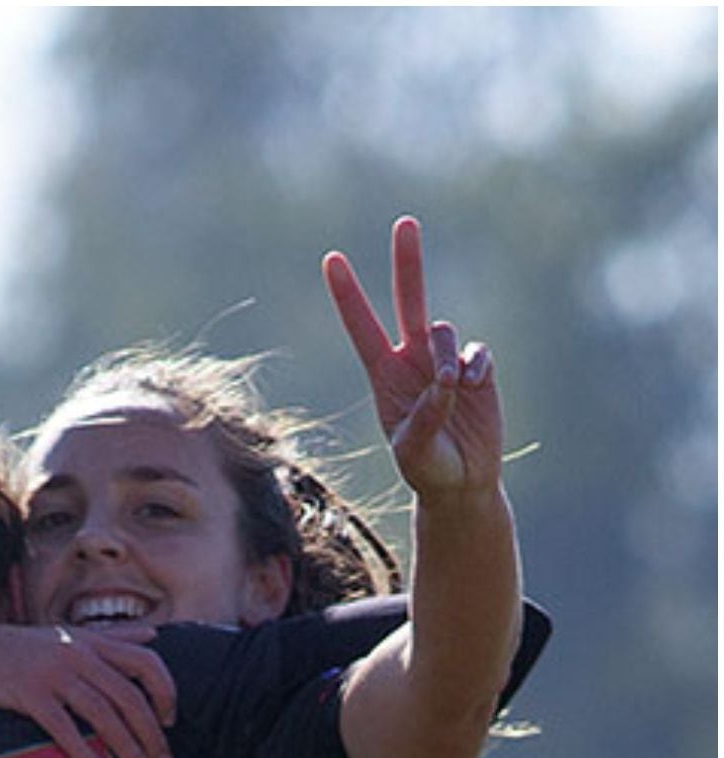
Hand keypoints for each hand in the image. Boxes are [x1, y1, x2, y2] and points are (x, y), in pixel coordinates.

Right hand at [0, 622, 175, 757]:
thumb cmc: (11, 648)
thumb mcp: (65, 634)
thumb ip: (112, 636)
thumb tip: (154, 634)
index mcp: (89, 641)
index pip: (147, 662)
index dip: (166, 693)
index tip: (169, 721)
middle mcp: (77, 654)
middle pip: (130, 695)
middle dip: (152, 732)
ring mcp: (52, 672)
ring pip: (103, 713)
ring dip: (126, 745)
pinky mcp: (27, 693)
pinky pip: (63, 727)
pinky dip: (82, 751)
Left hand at [326, 216, 502, 504]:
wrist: (461, 483)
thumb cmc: (426, 470)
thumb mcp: (413, 450)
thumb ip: (425, 415)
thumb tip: (444, 380)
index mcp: (383, 376)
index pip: (361, 327)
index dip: (348, 295)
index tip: (331, 259)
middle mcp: (411, 360)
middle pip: (408, 301)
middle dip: (407, 263)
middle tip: (405, 222)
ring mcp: (444, 361)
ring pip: (445, 332)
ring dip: (446, 357)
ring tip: (451, 389)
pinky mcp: (476, 369)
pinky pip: (476, 352)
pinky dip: (475, 367)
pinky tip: (474, 388)